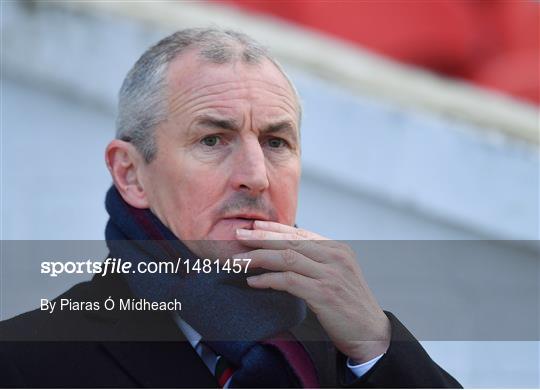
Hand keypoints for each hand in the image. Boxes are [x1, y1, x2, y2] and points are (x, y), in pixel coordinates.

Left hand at [235, 221, 390, 362]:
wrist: (370, 333)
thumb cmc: (349, 305)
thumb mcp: (337, 275)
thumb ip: (317, 261)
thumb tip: (284, 253)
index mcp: (338, 249)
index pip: (300, 234)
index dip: (274, 229)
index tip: (254, 226)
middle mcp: (335, 257)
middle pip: (290, 242)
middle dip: (261, 237)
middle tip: (239, 236)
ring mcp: (330, 274)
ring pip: (286, 258)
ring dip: (259, 257)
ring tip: (239, 260)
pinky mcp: (324, 293)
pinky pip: (288, 281)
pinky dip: (267, 279)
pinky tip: (253, 282)